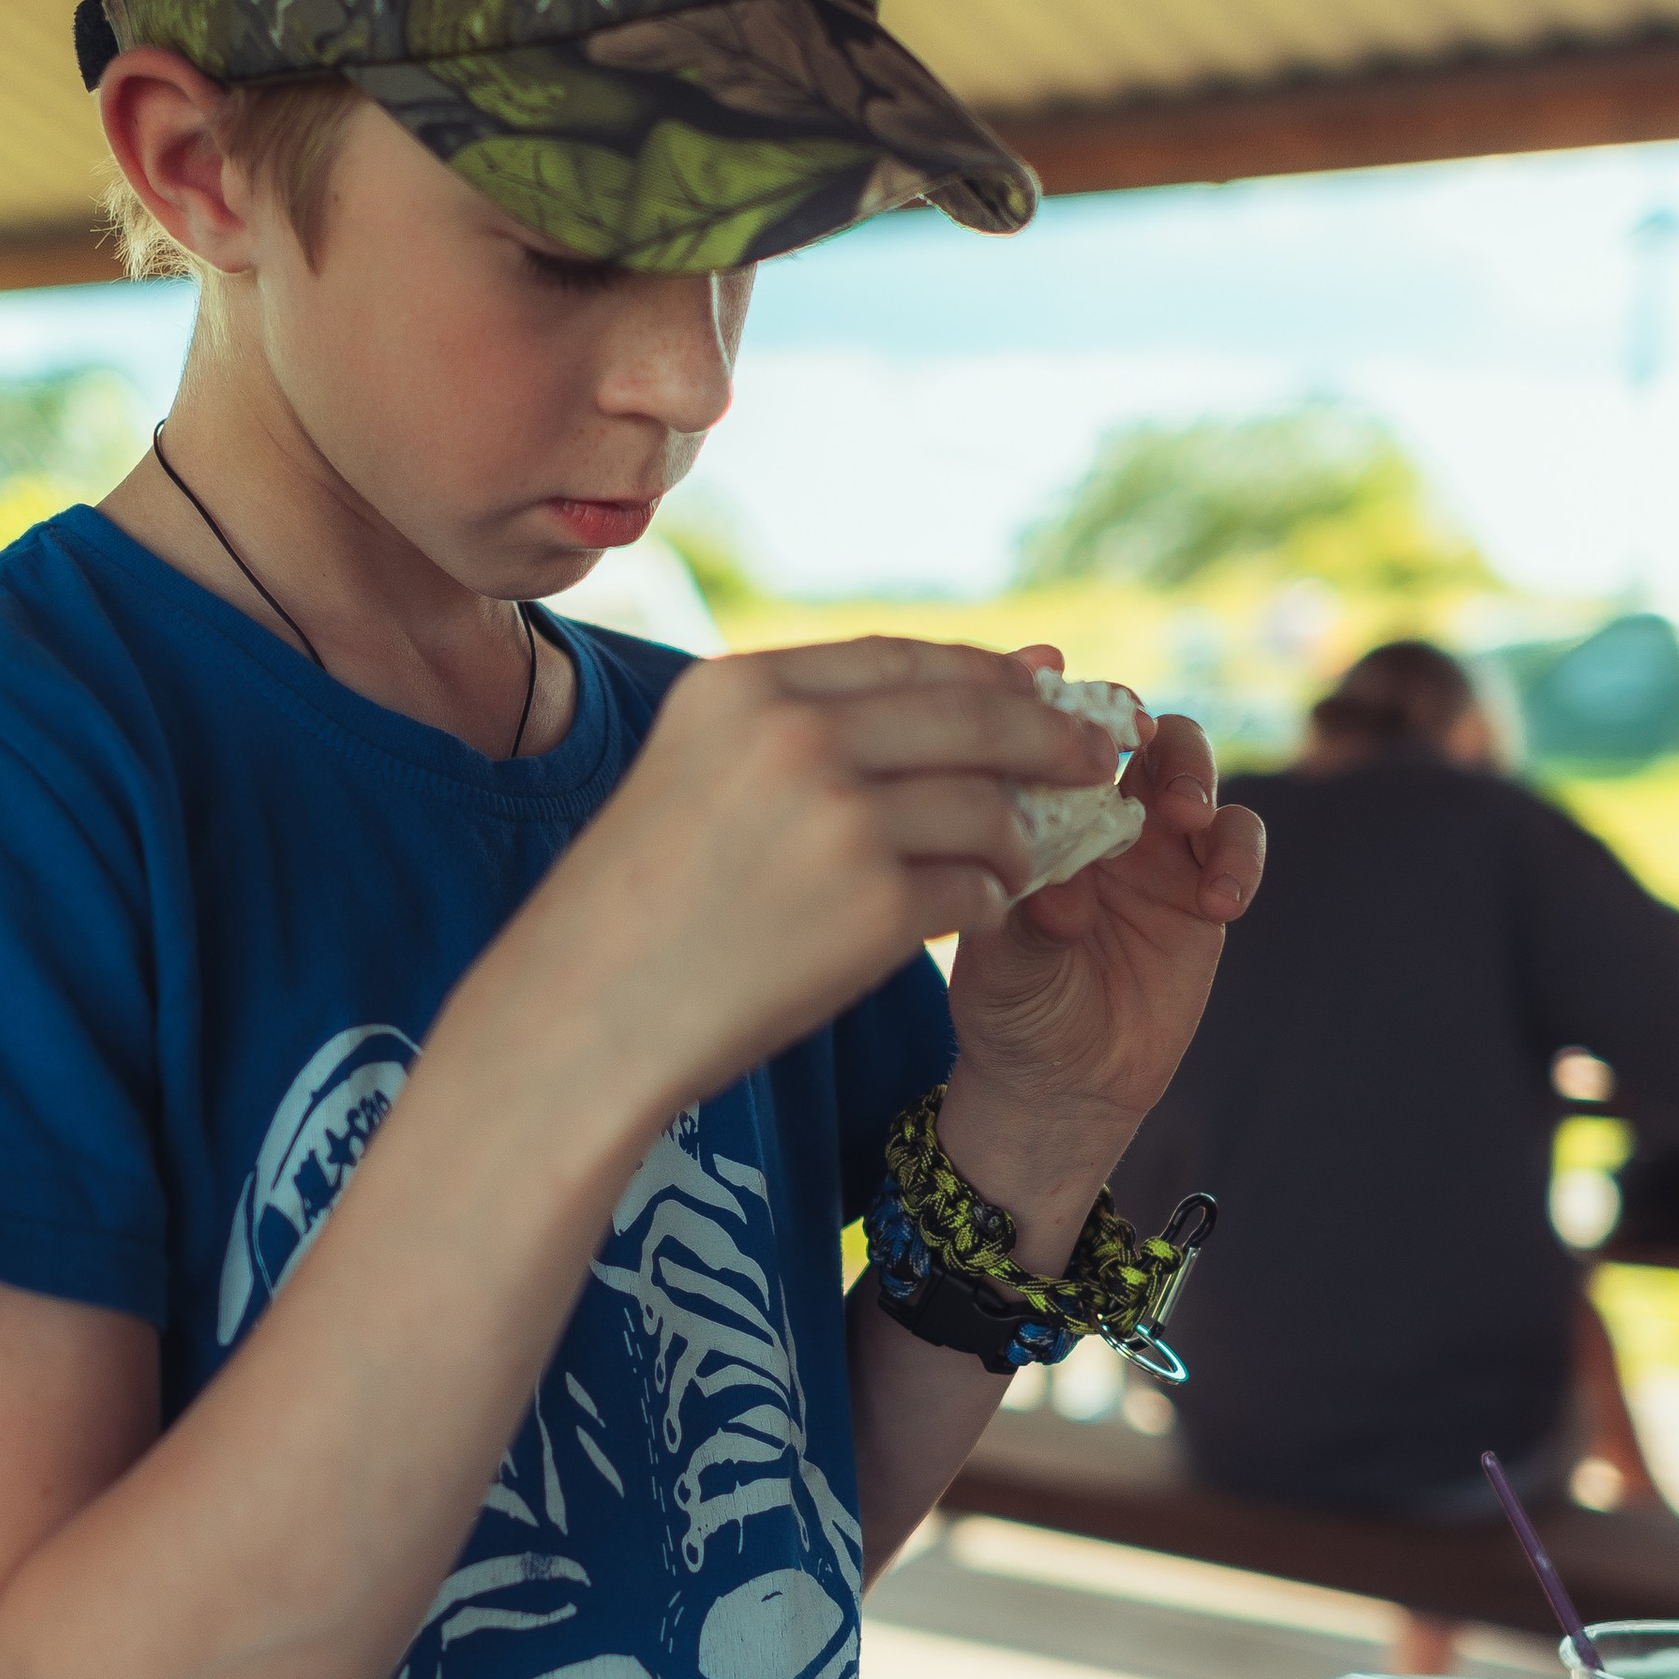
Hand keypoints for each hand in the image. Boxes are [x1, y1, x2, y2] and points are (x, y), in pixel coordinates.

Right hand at [501, 635, 1120, 1136]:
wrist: (580, 1022)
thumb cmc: (635, 909)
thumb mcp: (690, 771)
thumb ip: (796, 727)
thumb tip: (936, 689)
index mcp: (743, 688)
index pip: (903, 657)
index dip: (986, 671)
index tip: (1039, 685)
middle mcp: (794, 735)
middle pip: (970, 713)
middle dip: (1049, 734)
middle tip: (1097, 756)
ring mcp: (839, 820)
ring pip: (987, 805)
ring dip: (1019, 836)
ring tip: (1020, 859)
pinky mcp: (874, 908)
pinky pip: (977, 889)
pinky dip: (990, 900)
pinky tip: (976, 913)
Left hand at [935, 683, 1263, 1225]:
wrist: (1061, 1083)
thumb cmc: (1011, 1012)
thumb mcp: (1002, 971)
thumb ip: (1028, 923)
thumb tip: (1064, 890)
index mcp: (1032, 809)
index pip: (1048, 728)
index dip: (1055, 694)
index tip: (1055, 677)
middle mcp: (1095, 813)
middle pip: (1134, 727)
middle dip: (1143, 726)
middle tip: (1138, 750)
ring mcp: (1155, 847)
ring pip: (1192, 770)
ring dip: (1193, 779)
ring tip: (1183, 819)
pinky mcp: (1205, 888)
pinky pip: (1237, 845)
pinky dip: (1238, 858)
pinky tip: (1220, 901)